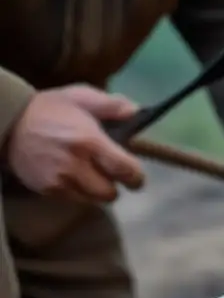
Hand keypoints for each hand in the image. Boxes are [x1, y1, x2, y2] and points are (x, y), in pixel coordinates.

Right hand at [4, 85, 144, 202]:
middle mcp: (76, 164)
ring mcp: (60, 180)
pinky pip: (76, 200)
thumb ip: (111, 105)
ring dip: (97, 190)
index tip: (135, 176)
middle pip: (111, 192)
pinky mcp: (48, 190)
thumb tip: (136, 112)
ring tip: (91, 174)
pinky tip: (73, 176)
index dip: (136, 177)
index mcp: (90, 141)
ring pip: (94, 200)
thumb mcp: (80, 97)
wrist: (9, 123)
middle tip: (109, 172)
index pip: (125, 170)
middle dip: (114, 184)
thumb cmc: (51, 109)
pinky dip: (80, 192)